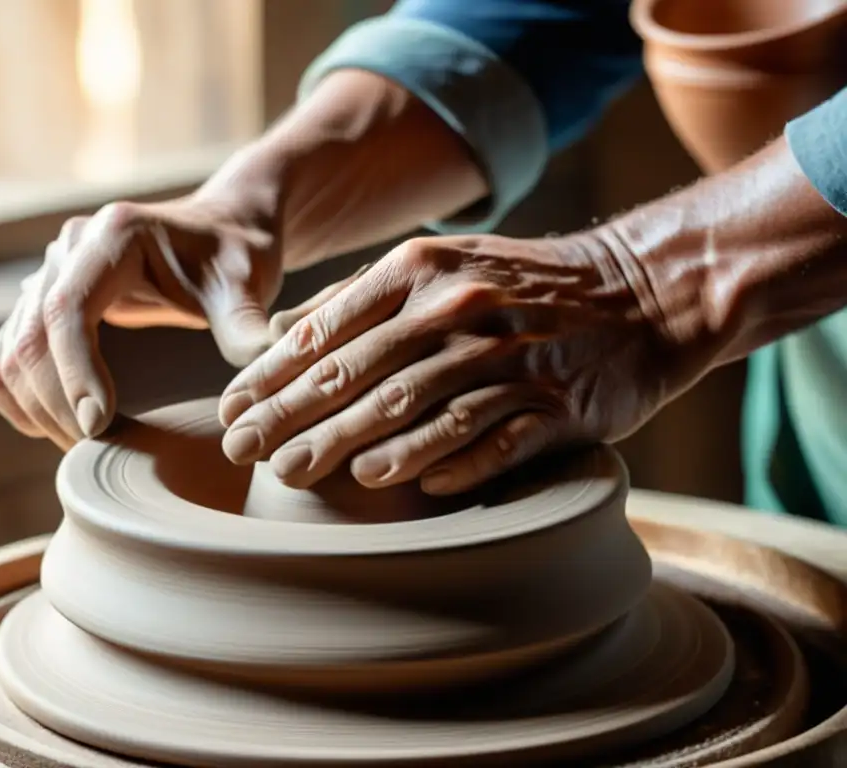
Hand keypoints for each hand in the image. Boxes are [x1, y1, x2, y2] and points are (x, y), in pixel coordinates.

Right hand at [0, 196, 281, 448]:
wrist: (221, 233)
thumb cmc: (236, 256)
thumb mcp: (248, 285)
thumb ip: (247, 329)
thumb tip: (252, 393)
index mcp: (113, 237)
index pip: (67, 309)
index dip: (75, 373)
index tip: (98, 426)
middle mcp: (68, 251)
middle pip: (30, 338)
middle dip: (56, 404)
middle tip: (94, 452)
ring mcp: (48, 276)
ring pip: (10, 354)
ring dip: (36, 408)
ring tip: (82, 448)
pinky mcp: (42, 304)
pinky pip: (7, 357)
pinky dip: (22, 399)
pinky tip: (59, 428)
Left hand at [217, 233, 697, 494]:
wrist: (643, 290)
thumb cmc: (525, 284)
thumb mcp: (444, 264)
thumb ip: (367, 296)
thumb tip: (287, 333)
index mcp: (423, 270)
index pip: (329, 329)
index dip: (272, 375)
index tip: (232, 409)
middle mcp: (461, 309)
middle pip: (360, 374)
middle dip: (292, 417)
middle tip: (244, 453)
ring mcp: (511, 357)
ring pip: (417, 409)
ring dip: (353, 445)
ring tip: (302, 472)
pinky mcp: (557, 404)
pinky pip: (494, 440)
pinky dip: (448, 462)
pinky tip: (406, 484)